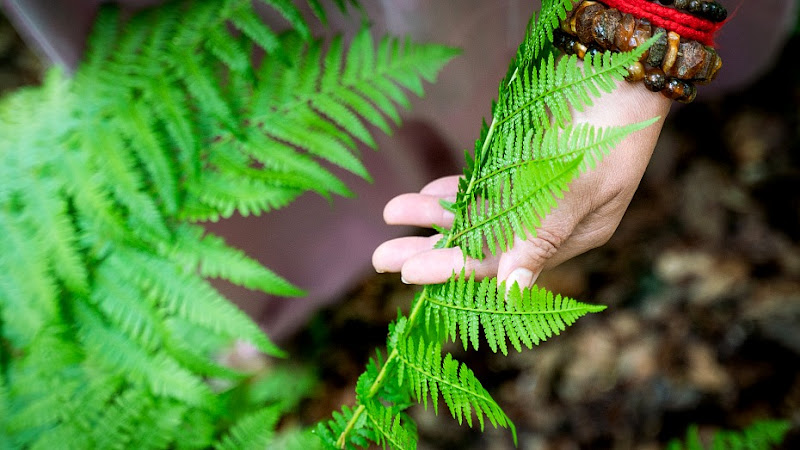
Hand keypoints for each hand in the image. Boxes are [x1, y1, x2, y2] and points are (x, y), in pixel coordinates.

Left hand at [372, 79, 671, 288]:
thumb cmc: (612, 131)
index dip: (453, 269)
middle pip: (480, 244)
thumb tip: (513, 288)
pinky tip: (426, 192)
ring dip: (433, 214)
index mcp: (567, 238)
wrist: (624, 72)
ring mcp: (532, 191)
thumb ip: (544, 234)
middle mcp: (546, 221)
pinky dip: (454, 188)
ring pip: (474, 213)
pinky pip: (481, 184)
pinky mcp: (521, 163)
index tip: (410, 273)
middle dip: (431, 250)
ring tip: (391, 214)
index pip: (501, 263)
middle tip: (382, 257)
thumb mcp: (583, 186)